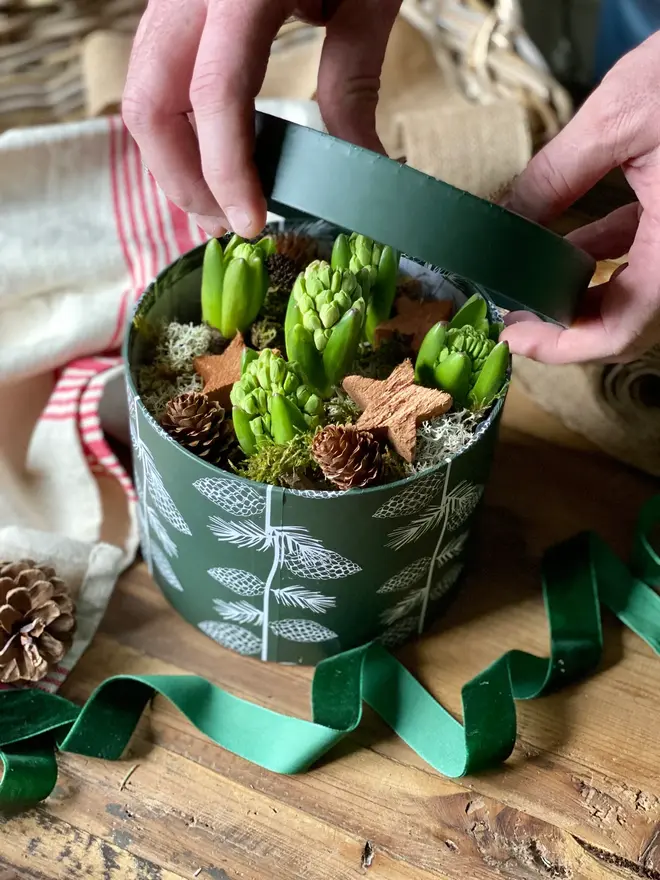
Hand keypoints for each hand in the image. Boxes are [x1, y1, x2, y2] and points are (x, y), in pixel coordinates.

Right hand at [122, 0, 400, 239]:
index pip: (215, 95)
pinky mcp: (175, 8)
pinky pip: (157, 80)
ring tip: (222, 202)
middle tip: (231, 224)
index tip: (253, 223)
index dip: (228, 171)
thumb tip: (360, 168)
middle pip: (150, 106)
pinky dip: (179, 130)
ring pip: (142, 97)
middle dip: (185, 181)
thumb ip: (351, 84)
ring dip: (175, 163)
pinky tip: (214, 158)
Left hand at [500, 31, 659, 363]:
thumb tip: (506, 219)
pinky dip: (605, 260)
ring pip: (634, 293)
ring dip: (579, 294)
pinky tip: (563, 250)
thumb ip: (557, 176)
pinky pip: (646, 258)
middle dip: (564, 325)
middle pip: (627, 322)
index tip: (514, 336)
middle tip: (512, 315)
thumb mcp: (621, 117)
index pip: (623, 330)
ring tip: (525, 285)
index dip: (562, 347)